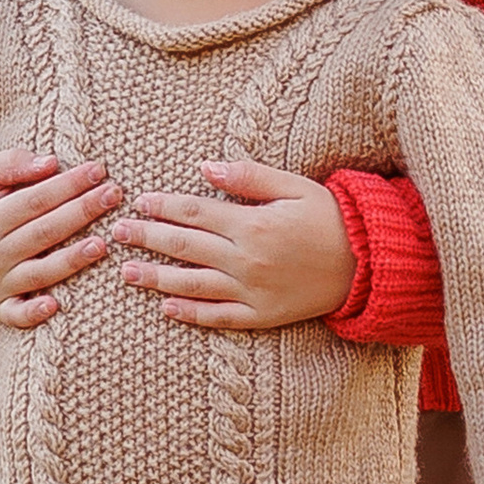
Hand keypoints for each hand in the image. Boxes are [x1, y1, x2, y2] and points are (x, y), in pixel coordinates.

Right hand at [0, 149, 119, 325]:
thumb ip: (11, 164)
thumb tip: (51, 163)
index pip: (35, 200)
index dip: (68, 185)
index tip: (97, 170)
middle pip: (43, 233)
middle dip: (82, 212)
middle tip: (114, 195)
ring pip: (40, 273)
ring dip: (71, 261)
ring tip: (102, 244)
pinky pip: (16, 314)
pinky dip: (33, 313)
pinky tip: (56, 306)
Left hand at [111, 160, 356, 331]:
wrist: (367, 265)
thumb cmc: (331, 219)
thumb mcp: (295, 186)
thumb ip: (249, 176)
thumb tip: (205, 167)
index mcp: (252, 223)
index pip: (194, 212)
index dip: (162, 206)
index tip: (138, 201)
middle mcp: (246, 259)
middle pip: (184, 246)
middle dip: (147, 238)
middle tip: (117, 234)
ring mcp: (252, 290)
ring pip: (192, 284)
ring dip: (155, 278)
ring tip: (127, 272)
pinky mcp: (261, 315)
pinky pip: (218, 316)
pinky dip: (190, 313)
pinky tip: (166, 307)